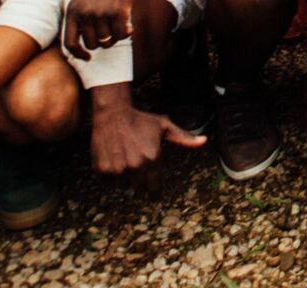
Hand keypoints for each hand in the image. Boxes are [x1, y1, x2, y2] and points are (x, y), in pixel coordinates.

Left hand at [63, 0, 146, 59]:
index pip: (70, 44)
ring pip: (107, 41)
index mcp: (72, 12)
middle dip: (102, 42)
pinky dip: (126, 34)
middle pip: (92, 44)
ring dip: (115, 37)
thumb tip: (82, 47)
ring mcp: (101, 14)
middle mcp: (85, 15)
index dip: (78, 55)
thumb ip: (79, 20)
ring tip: (119, 26)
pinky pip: (121, 35)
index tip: (88, 57)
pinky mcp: (118, 12)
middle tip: (109, 32)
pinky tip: (129, 27)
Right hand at [90, 91, 204, 185]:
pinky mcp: (102, 169)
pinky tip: (115, 159)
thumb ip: (183, 137)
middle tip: (139, 173)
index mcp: (153, 159)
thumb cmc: (141, 119)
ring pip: (124, 185)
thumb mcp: (164, 126)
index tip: (154, 194)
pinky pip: (109, 180)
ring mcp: (118, 169)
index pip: (155, 186)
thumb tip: (203, 141)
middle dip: (140, 183)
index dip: (155, 191)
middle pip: (139, 188)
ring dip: (126, 179)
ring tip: (126, 162)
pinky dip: (111, 174)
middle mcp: (136, 166)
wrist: (113, 113)